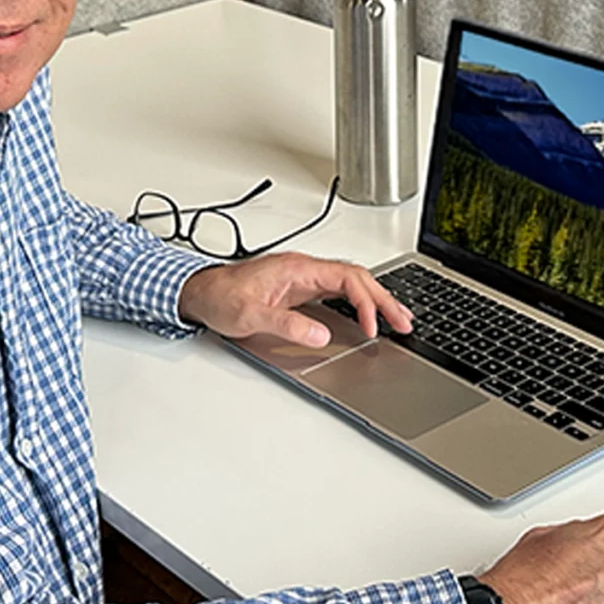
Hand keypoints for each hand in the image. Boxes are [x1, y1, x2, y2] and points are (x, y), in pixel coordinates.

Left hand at [177, 251, 412, 347]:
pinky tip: (368, 317)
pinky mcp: (298, 290)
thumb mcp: (250, 315)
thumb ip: (286, 324)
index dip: (365, 302)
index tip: (373, 327)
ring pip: (350, 284)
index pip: (346, 277)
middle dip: (384, 299)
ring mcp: (302, 279)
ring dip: (375, 300)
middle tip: (405, 323)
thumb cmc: (219, 297)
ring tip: (398, 320)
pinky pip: (338, 293)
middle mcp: (303, 270)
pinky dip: (359, 304)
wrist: (198, 292)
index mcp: (297, 268)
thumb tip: (320, 334)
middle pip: (356, 278)